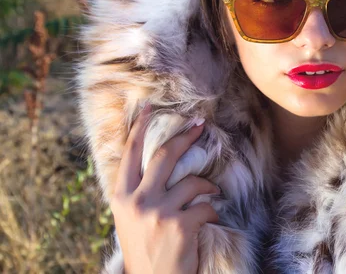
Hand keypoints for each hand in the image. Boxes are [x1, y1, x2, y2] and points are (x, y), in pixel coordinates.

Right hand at [110, 104, 219, 273]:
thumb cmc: (145, 248)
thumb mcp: (131, 218)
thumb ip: (140, 190)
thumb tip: (159, 159)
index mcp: (121, 196)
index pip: (130, 154)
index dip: (140, 128)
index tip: (149, 108)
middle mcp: (137, 201)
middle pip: (164, 155)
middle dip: (185, 136)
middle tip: (200, 125)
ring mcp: (159, 213)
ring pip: (192, 182)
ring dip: (207, 185)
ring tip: (210, 192)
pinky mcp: (180, 225)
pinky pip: (207, 206)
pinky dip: (212, 211)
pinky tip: (208, 221)